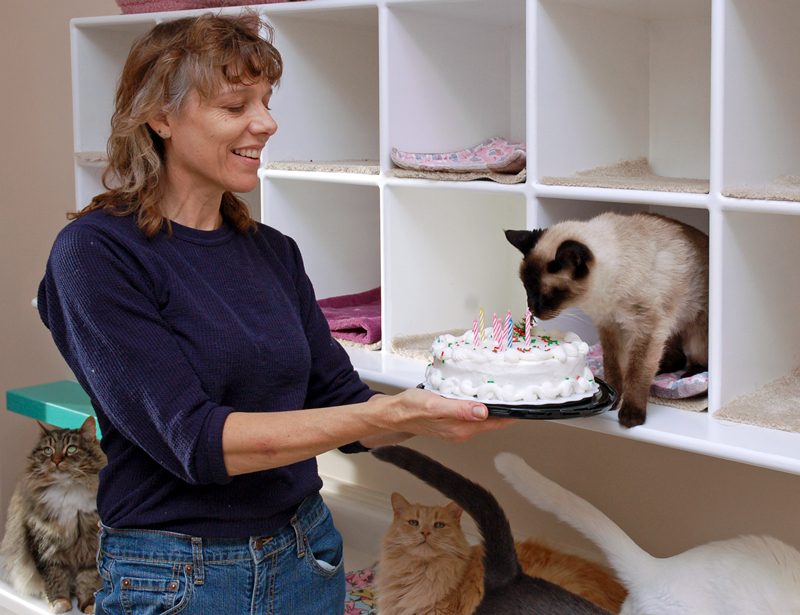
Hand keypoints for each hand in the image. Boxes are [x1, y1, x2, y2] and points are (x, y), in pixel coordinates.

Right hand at [372, 387, 515, 443]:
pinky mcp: (452, 423)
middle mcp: (463, 432)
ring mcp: (458, 429)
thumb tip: (483, 412)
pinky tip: (482, 395)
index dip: (513, 413)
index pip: (497, 422)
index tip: (527, 401)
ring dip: (496, 406)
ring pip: (485, 418)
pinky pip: (474, 415)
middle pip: (494, 421)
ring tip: (507, 391)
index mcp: (461, 429)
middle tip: (521, 391)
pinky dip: (482, 406)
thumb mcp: (434, 404)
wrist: (393, 414)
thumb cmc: (410, 408)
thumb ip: (459, 409)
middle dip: (508, 408)